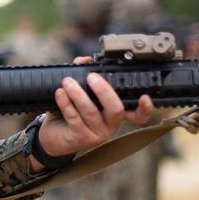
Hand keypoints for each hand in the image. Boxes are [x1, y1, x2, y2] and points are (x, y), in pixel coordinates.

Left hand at [31, 56, 153, 171]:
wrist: (52, 137)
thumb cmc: (70, 114)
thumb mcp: (81, 94)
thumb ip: (84, 75)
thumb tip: (85, 60)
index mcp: (114, 113)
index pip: (138, 115)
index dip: (146, 109)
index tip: (145, 97)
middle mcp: (110, 125)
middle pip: (116, 109)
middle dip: (104, 90)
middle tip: (92, 77)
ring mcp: (97, 134)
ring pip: (91, 112)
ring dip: (78, 94)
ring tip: (68, 82)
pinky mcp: (81, 138)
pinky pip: (75, 118)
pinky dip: (66, 103)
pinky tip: (60, 94)